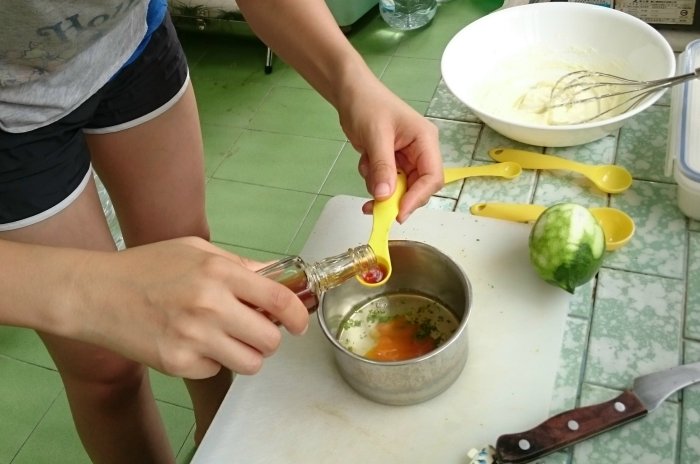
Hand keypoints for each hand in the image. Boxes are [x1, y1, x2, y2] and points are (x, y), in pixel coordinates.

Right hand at [69, 237, 308, 378]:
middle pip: (270, 340)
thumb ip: (237, 264)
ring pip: (250, 363)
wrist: (96, 293)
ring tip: (226, 339)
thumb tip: (272, 278)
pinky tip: (192, 344)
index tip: (298, 324)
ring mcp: (194, 338)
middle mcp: (211, 306)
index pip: (279, 300)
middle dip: (268, 338)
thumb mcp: (195, 251)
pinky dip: (212, 361)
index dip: (297, 316)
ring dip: (245, 354)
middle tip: (253, 330)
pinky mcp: (178, 363)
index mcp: (219, 273)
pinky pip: (216, 371)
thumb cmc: (146, 267)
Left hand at [339, 79, 443, 222]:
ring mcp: (406, 158)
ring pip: (400, 188)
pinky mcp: (392, 162)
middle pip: (418, 187)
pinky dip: (373, 180)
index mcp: (425, 140)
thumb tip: (385, 197)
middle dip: (396, 197)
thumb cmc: (367, 104)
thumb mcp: (375, 136)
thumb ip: (382, 167)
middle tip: (375, 206)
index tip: (398, 213)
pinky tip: (365, 161)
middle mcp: (420, 151)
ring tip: (366, 166)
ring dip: (381, 187)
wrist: (350, 94)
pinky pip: (387, 182)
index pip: (432, 177)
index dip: (417, 198)